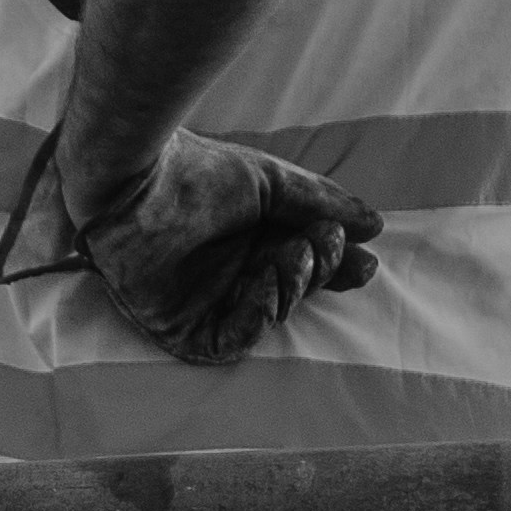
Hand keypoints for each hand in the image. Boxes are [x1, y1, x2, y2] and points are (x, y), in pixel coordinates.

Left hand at [61, 124, 380, 367]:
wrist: (135, 176)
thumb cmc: (196, 170)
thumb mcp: (271, 183)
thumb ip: (320, 203)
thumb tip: (375, 224)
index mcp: (246, 239)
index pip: (301, 264)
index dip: (334, 266)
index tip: (365, 257)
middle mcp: (226, 272)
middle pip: (291, 291)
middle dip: (319, 273)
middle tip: (324, 244)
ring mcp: (202, 301)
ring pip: (268, 315)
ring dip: (292, 288)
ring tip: (293, 252)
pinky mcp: (177, 325)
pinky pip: (228, 341)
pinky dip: (257, 316)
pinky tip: (266, 282)